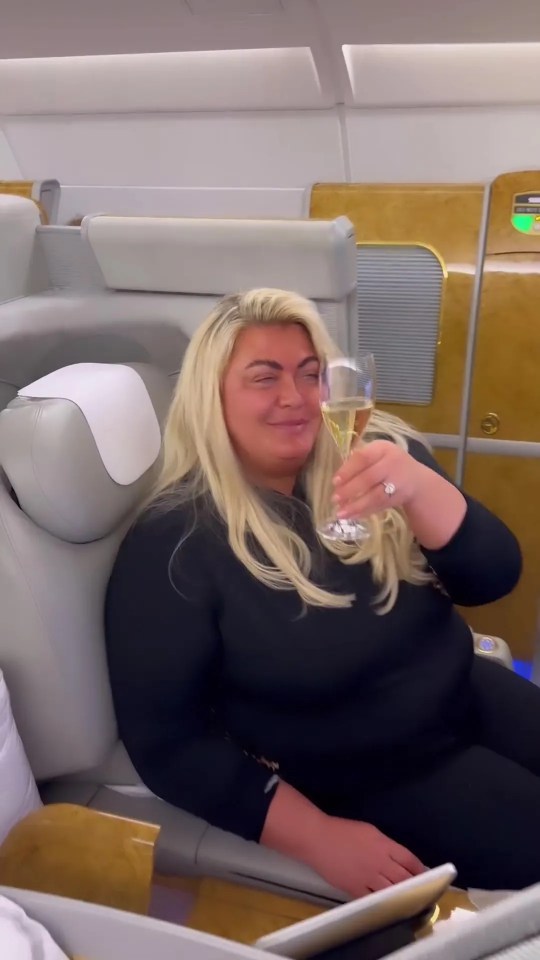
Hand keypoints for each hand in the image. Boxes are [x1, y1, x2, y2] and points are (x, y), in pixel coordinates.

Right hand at [306, 815, 425, 898]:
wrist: (318, 839)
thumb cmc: (342, 831)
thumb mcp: (369, 831)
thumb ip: (385, 845)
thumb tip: (397, 858)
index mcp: (384, 844)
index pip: (409, 859)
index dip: (419, 869)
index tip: (426, 875)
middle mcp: (379, 862)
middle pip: (404, 878)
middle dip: (415, 885)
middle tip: (422, 891)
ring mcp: (368, 877)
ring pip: (392, 891)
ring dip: (402, 896)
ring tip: (409, 900)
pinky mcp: (355, 889)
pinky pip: (373, 899)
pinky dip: (383, 902)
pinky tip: (387, 904)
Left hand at [332, 440, 427, 520]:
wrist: (416, 479)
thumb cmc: (388, 463)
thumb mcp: (377, 453)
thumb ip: (359, 461)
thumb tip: (338, 480)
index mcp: (383, 449)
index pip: (364, 458)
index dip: (348, 470)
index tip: (335, 481)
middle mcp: (393, 464)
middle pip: (369, 478)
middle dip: (350, 490)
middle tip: (335, 499)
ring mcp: (398, 482)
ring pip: (375, 496)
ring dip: (356, 505)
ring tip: (341, 513)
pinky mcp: (398, 498)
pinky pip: (379, 506)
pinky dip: (365, 512)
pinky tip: (352, 516)